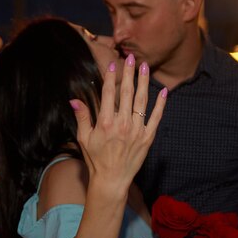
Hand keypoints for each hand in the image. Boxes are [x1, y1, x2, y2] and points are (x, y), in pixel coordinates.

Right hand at [70, 54, 166, 193]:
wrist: (112, 180)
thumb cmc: (96, 159)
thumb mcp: (84, 138)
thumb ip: (82, 117)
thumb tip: (74, 99)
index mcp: (105, 122)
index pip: (109, 94)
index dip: (110, 77)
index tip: (112, 64)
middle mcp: (122, 124)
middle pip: (126, 92)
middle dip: (129, 73)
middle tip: (131, 57)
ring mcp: (137, 130)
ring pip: (142, 101)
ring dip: (143, 82)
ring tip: (145, 67)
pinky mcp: (148, 137)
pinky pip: (156, 117)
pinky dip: (161, 104)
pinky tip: (163, 91)